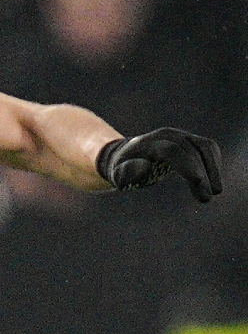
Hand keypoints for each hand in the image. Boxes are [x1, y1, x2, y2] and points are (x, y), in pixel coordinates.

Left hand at [97, 128, 222, 202]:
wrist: (128, 155)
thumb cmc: (122, 168)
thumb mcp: (118, 174)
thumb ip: (127, 172)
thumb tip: (145, 167)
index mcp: (148, 143)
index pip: (171, 150)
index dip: (186, 164)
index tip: (198, 181)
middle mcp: (167, 135)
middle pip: (191, 150)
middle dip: (202, 173)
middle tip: (207, 197)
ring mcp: (180, 135)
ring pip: (204, 147)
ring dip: (213, 169)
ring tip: (215, 192)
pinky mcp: (190, 139)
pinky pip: (208, 147)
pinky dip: (214, 163)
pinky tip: (213, 181)